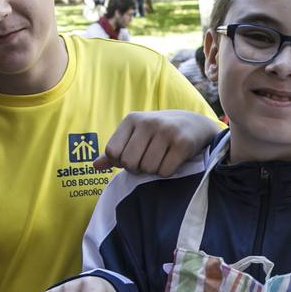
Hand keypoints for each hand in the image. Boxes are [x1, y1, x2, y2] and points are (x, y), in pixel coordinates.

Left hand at [97, 111, 218, 176]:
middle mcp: (148, 122)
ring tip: (162, 158)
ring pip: (148, 168)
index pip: (112, 152)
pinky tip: (173, 160)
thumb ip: (116, 151)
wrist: (195, 125)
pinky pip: (165, 171)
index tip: (133, 157)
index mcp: (132, 119)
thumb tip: (95, 166)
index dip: (121, 162)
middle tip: (149, 160)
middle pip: (129, 163)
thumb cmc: (159, 134)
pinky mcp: (182, 143)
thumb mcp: (136, 136)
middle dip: (138, 168)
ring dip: (154, 170)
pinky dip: (167, 171)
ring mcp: (166, 131)